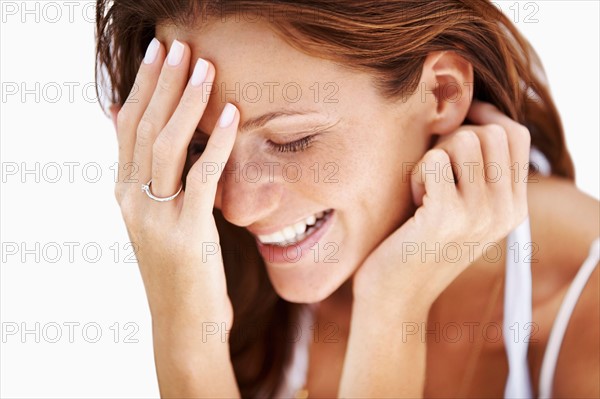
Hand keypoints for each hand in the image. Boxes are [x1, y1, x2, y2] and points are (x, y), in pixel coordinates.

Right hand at [113, 39, 237, 325]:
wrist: (183, 323)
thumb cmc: (177, 269)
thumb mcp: (155, 220)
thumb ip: (147, 177)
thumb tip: (134, 130)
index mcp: (124, 193)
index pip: (128, 127)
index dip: (143, 86)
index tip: (159, 53)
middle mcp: (132, 200)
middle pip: (144, 127)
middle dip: (163, 83)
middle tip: (180, 45)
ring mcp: (156, 217)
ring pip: (166, 145)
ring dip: (187, 102)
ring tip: (204, 66)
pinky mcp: (186, 232)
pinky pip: (202, 177)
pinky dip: (216, 142)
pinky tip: (231, 114)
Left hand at [352, 101, 530, 313]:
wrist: (396, 298)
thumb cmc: (419, 246)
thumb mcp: (463, 211)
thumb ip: (478, 174)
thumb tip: (474, 117)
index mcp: (514, 207)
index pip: (516, 136)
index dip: (485, 117)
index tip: (455, 124)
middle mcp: (506, 211)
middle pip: (491, 132)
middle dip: (454, 138)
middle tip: (434, 171)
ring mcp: (480, 215)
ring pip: (465, 140)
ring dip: (435, 156)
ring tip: (424, 188)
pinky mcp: (446, 218)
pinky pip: (434, 162)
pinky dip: (417, 174)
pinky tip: (414, 201)